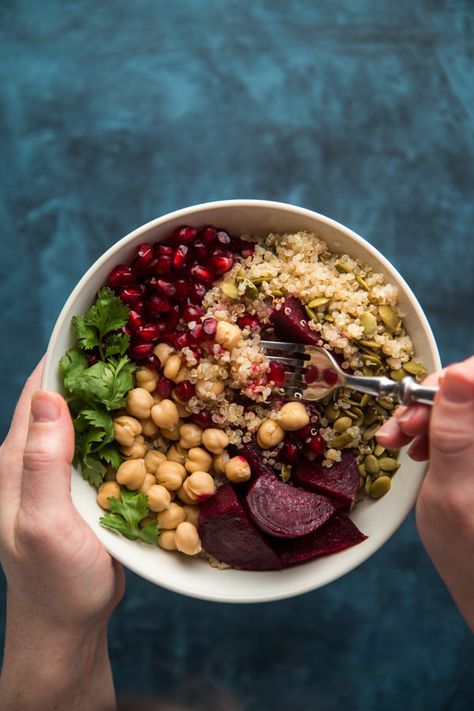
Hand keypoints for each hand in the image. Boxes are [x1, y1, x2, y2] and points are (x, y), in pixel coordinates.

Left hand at [0, 360, 123, 709]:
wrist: (68, 624)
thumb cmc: (54, 580)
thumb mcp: (42, 523)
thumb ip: (42, 462)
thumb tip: (47, 396)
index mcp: (17, 460)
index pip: (39, 392)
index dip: (65, 355)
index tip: (99, 323)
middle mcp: (36, 459)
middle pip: (66, 398)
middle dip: (96, 366)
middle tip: (138, 337)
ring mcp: (62, 474)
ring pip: (89, 419)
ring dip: (115, 392)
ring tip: (151, 364)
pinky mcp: (86, 488)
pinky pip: (107, 444)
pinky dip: (128, 424)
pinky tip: (154, 415)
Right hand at [377, 356, 473, 630]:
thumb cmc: (472, 556)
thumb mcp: (453, 490)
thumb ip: (456, 430)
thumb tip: (459, 374)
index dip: (450, 380)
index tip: (417, 404)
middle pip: (469, 389)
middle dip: (429, 399)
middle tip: (401, 428)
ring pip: (459, 404)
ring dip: (425, 414)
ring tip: (398, 440)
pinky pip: (458, 424)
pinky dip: (433, 429)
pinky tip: (416, 447)